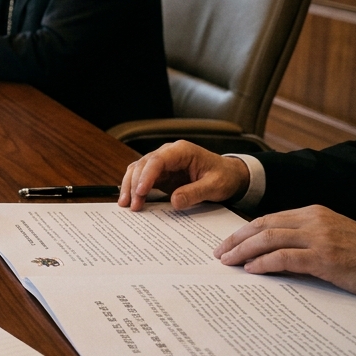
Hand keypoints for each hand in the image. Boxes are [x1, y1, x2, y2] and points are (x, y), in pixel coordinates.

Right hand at [117, 140, 248, 211]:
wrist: (229, 176)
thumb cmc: (224, 177)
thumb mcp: (215, 186)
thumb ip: (195, 192)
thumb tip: (174, 201)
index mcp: (181, 151)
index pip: (157, 160)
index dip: (146, 175)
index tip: (141, 192)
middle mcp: (168, 154)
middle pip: (143, 165)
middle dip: (135, 184)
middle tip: (133, 205)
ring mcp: (162, 164)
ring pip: (137, 170)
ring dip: (130, 187)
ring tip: (126, 205)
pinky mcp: (160, 174)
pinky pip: (141, 179)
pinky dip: (134, 189)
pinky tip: (130, 200)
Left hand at [214, 206, 355, 293]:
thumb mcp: (330, 239)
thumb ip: (302, 240)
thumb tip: (266, 253)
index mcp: (313, 212)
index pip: (269, 218)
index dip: (244, 230)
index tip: (228, 242)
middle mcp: (314, 220)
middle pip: (263, 225)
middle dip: (236, 239)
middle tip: (219, 253)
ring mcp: (320, 238)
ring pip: (269, 238)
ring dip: (243, 251)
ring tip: (228, 262)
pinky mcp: (325, 257)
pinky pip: (284, 257)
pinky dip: (264, 263)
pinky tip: (252, 270)